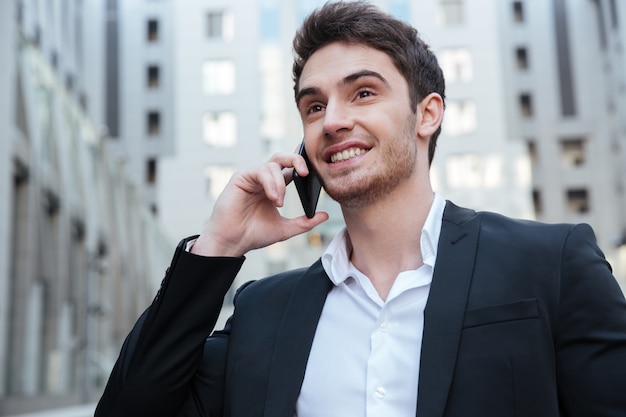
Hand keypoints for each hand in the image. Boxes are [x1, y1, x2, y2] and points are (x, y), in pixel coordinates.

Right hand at [191, 152, 328, 256]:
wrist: (232, 242)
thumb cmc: (254, 234)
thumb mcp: (285, 229)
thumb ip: (305, 222)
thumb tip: (325, 215)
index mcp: (274, 187)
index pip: (291, 169)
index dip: (303, 166)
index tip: (315, 170)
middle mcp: (263, 179)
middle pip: (282, 158)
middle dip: (296, 159)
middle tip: (306, 172)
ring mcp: (252, 177)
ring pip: (273, 165)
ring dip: (280, 183)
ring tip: (279, 202)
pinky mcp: (241, 178)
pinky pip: (260, 171)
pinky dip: (270, 183)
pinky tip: (272, 197)